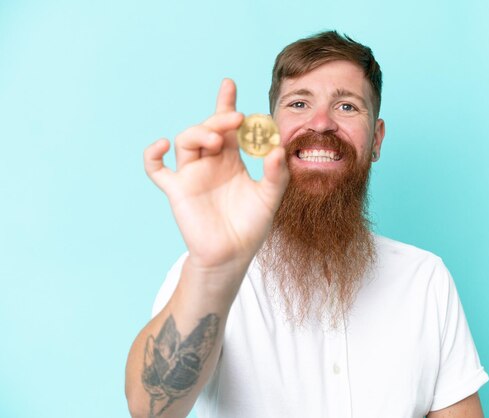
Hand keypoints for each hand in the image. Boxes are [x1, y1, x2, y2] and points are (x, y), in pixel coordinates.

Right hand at [143, 79, 289, 273]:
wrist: (232, 255)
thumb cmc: (251, 226)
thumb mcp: (270, 198)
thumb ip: (277, 174)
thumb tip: (277, 149)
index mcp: (232, 159)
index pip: (229, 126)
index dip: (227, 104)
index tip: (229, 84)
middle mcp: (211, 162)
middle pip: (208, 128)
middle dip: (220, 118)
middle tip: (236, 119)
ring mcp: (192, 175)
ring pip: (186, 141)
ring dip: (198, 133)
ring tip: (215, 140)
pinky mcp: (177, 190)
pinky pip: (156, 169)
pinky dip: (153, 155)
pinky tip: (163, 145)